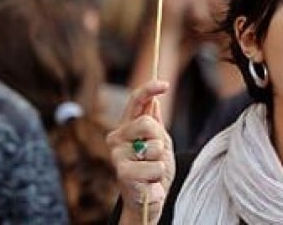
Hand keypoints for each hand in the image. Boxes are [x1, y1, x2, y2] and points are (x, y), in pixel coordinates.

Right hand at [107, 80, 174, 224]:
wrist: (149, 198)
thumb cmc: (153, 169)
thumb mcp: (159, 142)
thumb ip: (155, 123)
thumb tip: (154, 101)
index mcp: (126, 127)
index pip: (135, 101)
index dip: (149, 89)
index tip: (165, 85)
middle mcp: (117, 138)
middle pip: (147, 123)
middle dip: (160, 139)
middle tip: (157, 154)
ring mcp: (118, 155)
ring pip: (154, 146)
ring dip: (161, 160)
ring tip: (152, 170)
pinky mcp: (123, 173)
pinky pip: (155, 166)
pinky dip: (159, 175)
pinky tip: (150, 181)